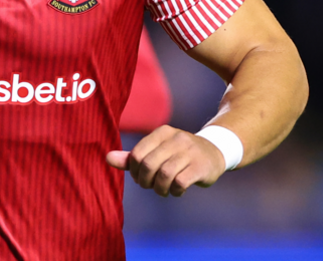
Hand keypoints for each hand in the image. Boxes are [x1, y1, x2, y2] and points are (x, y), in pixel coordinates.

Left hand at [106, 125, 225, 196]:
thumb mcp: (157, 151)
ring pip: (164, 175)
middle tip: (150, 186)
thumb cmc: (179, 154)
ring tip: (163, 190)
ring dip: (160, 188)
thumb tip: (107, 158)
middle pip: (148, 165)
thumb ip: (132, 157)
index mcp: (162, 133)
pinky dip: (175, 191)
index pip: (137, 154)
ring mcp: (190, 152)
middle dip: (145, 182)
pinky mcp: (201, 166)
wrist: (215, 152)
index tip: (140, 178)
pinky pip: (180, 182)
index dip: (134, 171)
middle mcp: (176, 139)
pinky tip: (177, 191)